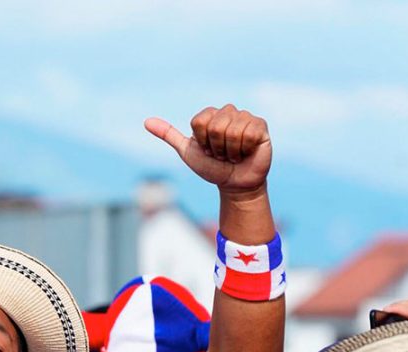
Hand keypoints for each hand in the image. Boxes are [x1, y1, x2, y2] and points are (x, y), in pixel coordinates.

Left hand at [145, 104, 270, 195]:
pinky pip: (250, 133)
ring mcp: (245, 117)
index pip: (199, 122)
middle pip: (216, 125)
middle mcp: (227, 112)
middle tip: (221, 154)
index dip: (202, 141)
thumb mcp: (187, 152)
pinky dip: (245, 149)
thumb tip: (146, 122)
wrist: (234, 184)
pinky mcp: (261, 126)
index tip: (207, 149)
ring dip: (231, 150)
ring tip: (234, 155)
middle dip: (216, 147)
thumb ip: (169, 135)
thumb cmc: (211, 168)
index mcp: (209, 115)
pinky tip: (247, 152)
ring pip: (232, 130)